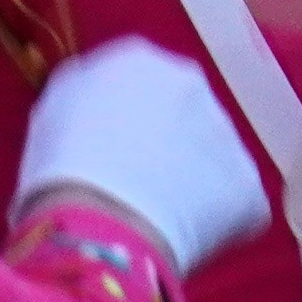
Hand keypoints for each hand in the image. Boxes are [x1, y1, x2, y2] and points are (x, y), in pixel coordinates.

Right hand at [8, 41, 269, 276]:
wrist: (98, 222)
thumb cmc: (58, 170)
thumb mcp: (53, 113)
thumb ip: (85, 99)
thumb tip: (99, 112)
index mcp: (136, 59)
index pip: (138, 86)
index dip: (126, 126)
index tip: (110, 156)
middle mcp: (190, 82)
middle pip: (182, 118)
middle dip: (167, 149)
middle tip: (136, 188)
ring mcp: (227, 133)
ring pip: (210, 162)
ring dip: (191, 186)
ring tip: (156, 219)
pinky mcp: (248, 186)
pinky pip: (232, 208)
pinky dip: (213, 227)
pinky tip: (180, 242)